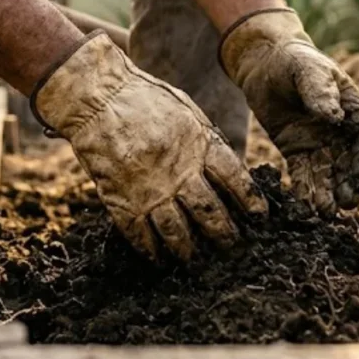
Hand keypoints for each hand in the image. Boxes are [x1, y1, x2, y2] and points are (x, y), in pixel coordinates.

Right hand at [32, 33, 266, 261]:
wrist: (97, 98)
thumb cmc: (148, 99)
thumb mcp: (190, 113)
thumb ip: (209, 143)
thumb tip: (230, 171)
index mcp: (200, 146)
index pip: (235, 180)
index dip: (251, 201)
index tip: (260, 217)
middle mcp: (178, 172)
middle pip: (209, 212)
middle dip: (224, 233)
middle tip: (233, 246)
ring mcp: (148, 189)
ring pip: (176, 230)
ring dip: (188, 249)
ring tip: (197, 260)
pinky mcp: (119, 199)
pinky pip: (138, 233)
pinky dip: (149, 249)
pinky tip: (158, 258)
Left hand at [220, 9, 358, 214]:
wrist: (265, 63)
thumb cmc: (295, 61)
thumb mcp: (308, 70)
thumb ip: (321, 91)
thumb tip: (334, 117)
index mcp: (354, 112)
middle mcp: (340, 133)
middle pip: (348, 165)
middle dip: (348, 186)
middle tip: (343, 204)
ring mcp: (319, 144)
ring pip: (326, 174)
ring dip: (326, 193)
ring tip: (323, 213)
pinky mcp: (296, 151)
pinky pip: (302, 173)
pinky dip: (303, 190)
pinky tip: (302, 206)